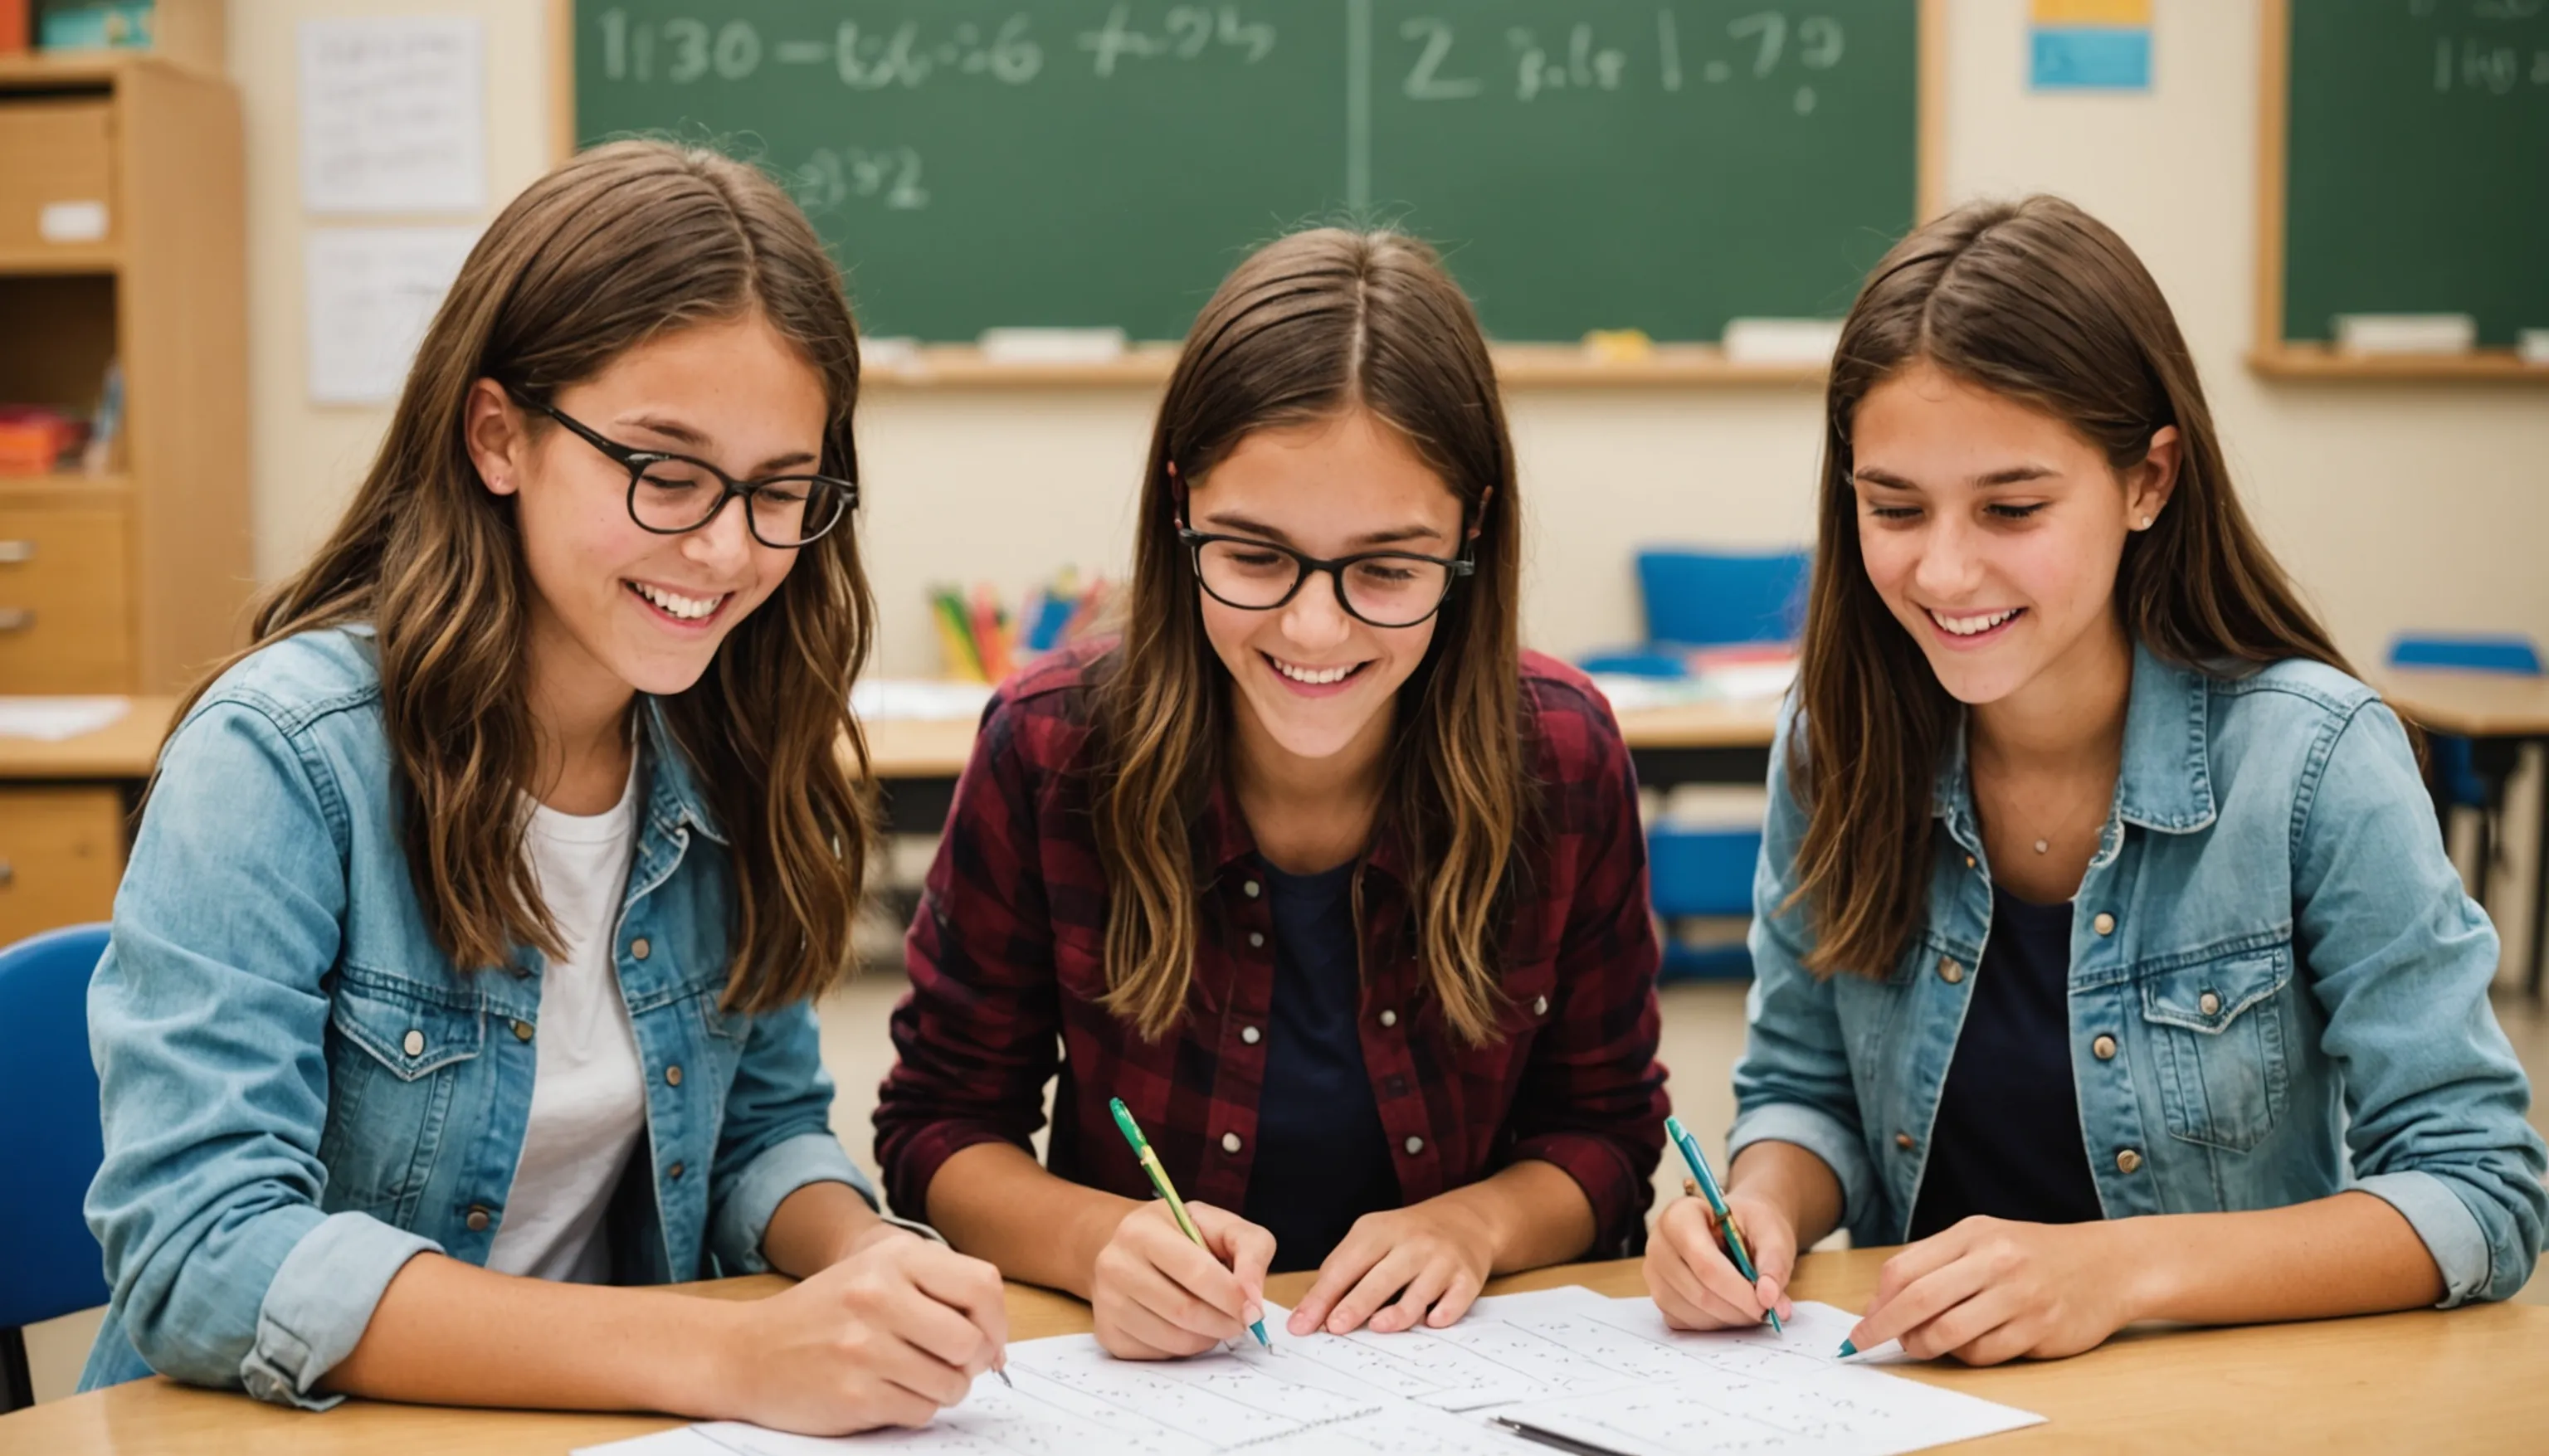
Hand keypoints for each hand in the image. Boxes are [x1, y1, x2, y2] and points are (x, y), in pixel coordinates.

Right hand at [716, 1232, 1008, 1434]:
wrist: (747, 1352)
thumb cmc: (825, 1314)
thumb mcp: (877, 1272)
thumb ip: (939, 1289)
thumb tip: (996, 1342)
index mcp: (893, 1258)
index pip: (982, 1286)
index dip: (996, 1321)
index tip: (988, 1340)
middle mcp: (878, 1296)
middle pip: (971, 1341)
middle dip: (971, 1362)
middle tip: (951, 1364)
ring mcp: (864, 1346)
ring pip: (951, 1383)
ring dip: (942, 1389)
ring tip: (912, 1377)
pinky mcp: (853, 1393)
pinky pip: (920, 1412)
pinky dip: (913, 1408)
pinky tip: (886, 1392)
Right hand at [1091, 1201, 1274, 1358]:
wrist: (1130, 1248)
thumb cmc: (1183, 1236)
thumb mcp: (1222, 1225)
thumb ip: (1251, 1250)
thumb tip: (1253, 1298)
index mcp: (1143, 1229)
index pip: (1197, 1272)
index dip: (1233, 1296)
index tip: (1254, 1309)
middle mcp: (1115, 1264)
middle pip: (1184, 1311)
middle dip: (1224, 1323)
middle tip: (1241, 1322)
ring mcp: (1106, 1301)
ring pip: (1172, 1338)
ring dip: (1207, 1338)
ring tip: (1216, 1321)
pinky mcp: (1108, 1333)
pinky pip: (1158, 1355)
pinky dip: (1184, 1348)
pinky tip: (1187, 1327)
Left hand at [1288, 1199, 1496, 1335]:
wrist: (1466, 1222)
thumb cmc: (1407, 1238)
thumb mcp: (1371, 1239)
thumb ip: (1342, 1271)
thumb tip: (1311, 1312)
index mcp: (1380, 1231)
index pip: (1345, 1266)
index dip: (1322, 1297)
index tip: (1302, 1324)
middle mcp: (1413, 1243)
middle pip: (1380, 1278)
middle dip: (1355, 1304)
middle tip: (1335, 1327)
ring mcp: (1442, 1261)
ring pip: (1418, 1293)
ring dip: (1397, 1314)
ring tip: (1377, 1327)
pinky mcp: (1467, 1279)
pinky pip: (1453, 1303)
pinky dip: (1441, 1316)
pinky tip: (1430, 1323)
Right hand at [1644, 1189, 1796, 1330]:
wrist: (1735, 1228)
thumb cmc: (1750, 1226)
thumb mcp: (1771, 1233)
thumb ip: (1774, 1263)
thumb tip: (1769, 1298)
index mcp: (1680, 1216)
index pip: (1705, 1264)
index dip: (1738, 1290)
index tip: (1767, 1305)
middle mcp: (1658, 1244)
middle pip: (1698, 1292)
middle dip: (1737, 1309)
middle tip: (1765, 1311)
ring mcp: (1654, 1273)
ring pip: (1692, 1312)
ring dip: (1728, 1319)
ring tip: (1750, 1306)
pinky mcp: (1659, 1297)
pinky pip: (1686, 1322)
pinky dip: (1715, 1323)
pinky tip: (1731, 1308)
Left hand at [1844, 1216, 2138, 1365]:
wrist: (2108, 1265)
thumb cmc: (2034, 1253)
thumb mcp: (1984, 1238)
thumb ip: (1935, 1263)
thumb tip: (1879, 1302)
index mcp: (1973, 1233)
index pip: (1905, 1268)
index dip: (1876, 1301)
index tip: (1861, 1323)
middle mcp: (1995, 1261)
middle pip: (1919, 1301)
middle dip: (1883, 1327)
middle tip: (1863, 1344)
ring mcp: (2019, 1297)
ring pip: (1948, 1333)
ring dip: (1923, 1346)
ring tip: (1920, 1345)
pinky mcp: (2039, 1330)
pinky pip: (1984, 1353)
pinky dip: (1965, 1355)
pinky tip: (1967, 1345)